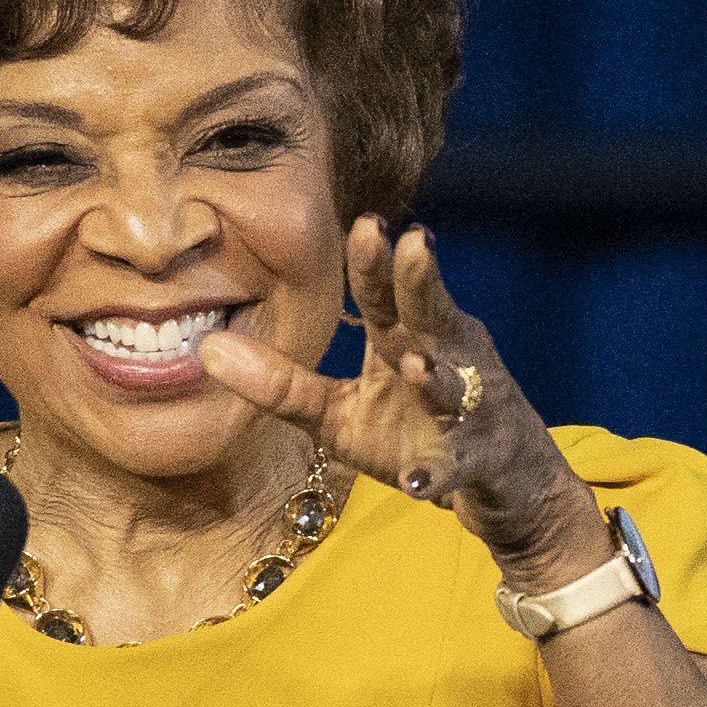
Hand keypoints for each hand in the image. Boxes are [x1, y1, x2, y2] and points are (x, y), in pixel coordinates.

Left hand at [196, 216, 608, 590]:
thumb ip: (281, 384)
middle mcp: (443, 362)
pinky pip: (456, 466)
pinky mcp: (477, 461)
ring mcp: (466, 411)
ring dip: (438, 379)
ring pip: (454, 388)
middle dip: (424, 285)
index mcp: (405, 343)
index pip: (387, 297)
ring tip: (418, 367)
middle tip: (414, 244)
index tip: (367, 222)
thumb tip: (207, 350)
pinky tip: (416, 484)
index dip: (377, 263)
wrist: (498, 484)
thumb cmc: (411, 434)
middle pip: (432, 318)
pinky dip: (437, 473)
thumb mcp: (338, 414)